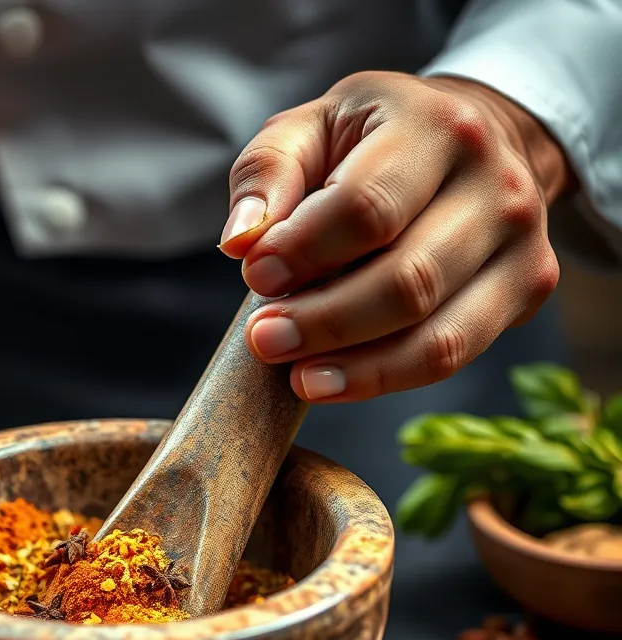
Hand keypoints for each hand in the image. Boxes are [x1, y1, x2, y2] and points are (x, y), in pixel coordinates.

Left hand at [220, 71, 572, 402]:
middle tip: (265, 339)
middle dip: (324, 320)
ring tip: (295, 375)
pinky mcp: (528, 288)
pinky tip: (331, 383)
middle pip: (406, 279)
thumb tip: (240, 239)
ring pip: (435, 332)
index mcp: (439, 126)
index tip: (255, 276)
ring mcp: (523, 240)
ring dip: (354, 366)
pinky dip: (384, 378)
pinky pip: (453, 355)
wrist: (465, 146)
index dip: (305, 252)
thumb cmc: (370, 143)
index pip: (368, 206)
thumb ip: (269, 173)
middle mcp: (497, 183)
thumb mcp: (311, 130)